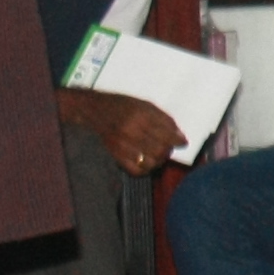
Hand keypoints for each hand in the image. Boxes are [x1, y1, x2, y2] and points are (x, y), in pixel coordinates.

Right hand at [57, 88, 183, 175]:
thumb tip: (180, 136)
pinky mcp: (115, 155)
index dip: (178, 140)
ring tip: (157, 153)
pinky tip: (146, 161)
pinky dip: (145, 168)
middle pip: (160, 149)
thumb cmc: (120, 105)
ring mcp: (122, 145)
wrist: (91, 110)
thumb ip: (163, 119)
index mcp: (140, 115)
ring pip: (150, 162)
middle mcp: (131, 130)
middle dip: (168, 150)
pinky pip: (136, 169)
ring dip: (158, 160)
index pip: (167, 133)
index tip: (183, 142)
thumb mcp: (143, 104)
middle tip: (167, 147)